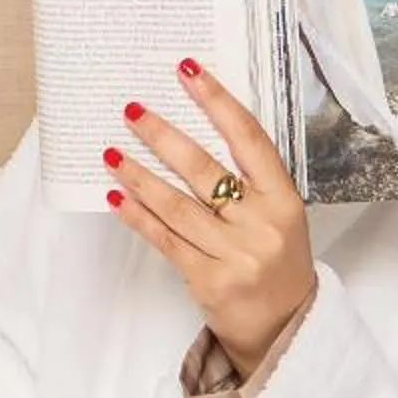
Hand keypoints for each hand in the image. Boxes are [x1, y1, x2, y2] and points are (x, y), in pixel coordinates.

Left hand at [106, 59, 314, 372]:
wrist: (285, 325)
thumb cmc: (276, 260)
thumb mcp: (278, 215)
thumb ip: (248, 180)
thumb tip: (191, 132)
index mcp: (284, 198)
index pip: (249, 138)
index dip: (218, 102)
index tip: (189, 72)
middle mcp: (262, 224)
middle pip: (204, 169)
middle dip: (164, 137)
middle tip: (133, 111)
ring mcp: (235, 254)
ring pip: (177, 205)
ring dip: (139, 176)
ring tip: (112, 153)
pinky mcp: (209, 280)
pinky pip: (166, 240)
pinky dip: (139, 218)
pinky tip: (118, 198)